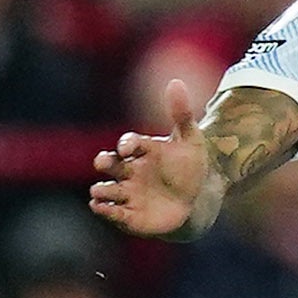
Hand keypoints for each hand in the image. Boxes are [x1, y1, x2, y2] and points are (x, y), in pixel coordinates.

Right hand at [90, 78, 214, 237]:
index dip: (127, 144)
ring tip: (100, 191)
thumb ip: (181, 114)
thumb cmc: (189, 168)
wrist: (197, 201)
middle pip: (108, 163)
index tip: (128, 147)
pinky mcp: (128, 215)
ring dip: (100, 190)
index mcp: (141, 150)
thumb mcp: (190, 140)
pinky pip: (111, 213)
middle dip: (103, 162)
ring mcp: (126, 193)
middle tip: (104, 162)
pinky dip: (103, 210)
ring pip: (104, 190)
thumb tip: (175, 82)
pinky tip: (100, 207)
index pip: (129, 143)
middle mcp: (128, 170)